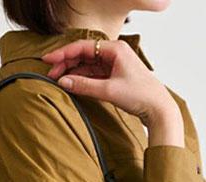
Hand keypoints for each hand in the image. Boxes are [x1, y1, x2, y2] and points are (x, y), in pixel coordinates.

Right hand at [41, 39, 182, 143]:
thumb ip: (83, 85)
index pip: (83, 47)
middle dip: (66, 63)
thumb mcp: (108, 91)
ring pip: (87, 64)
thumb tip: (62, 82)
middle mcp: (114, 53)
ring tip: (58, 81)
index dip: (63, 53)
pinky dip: (81, 78)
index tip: (48, 59)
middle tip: (50, 74)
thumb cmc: (140, 95)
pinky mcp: (114, 76)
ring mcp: (114, 64)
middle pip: (83, 54)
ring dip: (72, 72)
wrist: (158, 108)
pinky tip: (72, 84)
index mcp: (115, 49)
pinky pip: (93, 74)